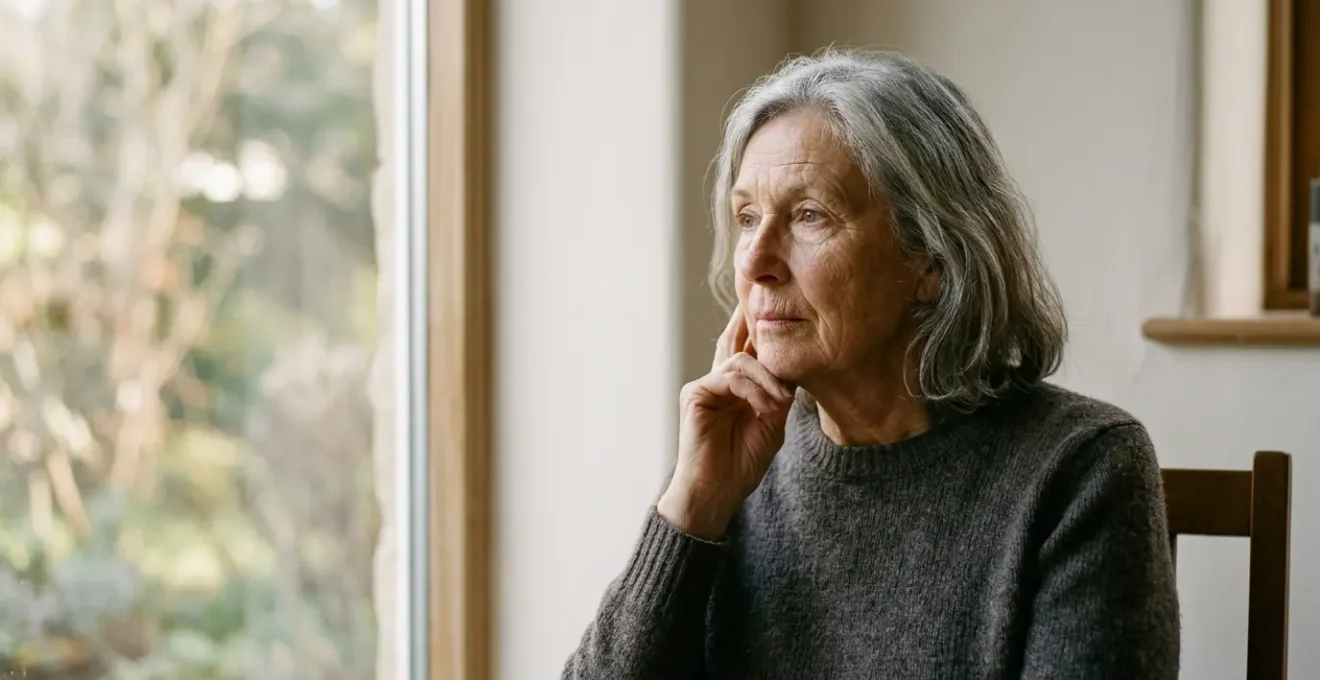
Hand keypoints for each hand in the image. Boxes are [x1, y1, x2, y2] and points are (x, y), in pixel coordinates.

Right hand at [658, 304, 795, 538]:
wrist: (717, 492)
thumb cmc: (742, 463)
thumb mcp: (771, 424)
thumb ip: (777, 396)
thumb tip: (787, 371)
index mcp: (736, 388)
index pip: (747, 349)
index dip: (758, 328)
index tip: (776, 307)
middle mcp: (718, 381)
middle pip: (735, 339)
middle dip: (750, 319)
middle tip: (764, 297)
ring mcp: (705, 386)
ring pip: (741, 359)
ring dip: (767, 378)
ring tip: (780, 402)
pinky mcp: (696, 393)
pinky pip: (730, 377)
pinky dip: (753, 390)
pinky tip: (765, 407)